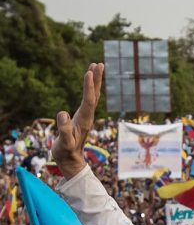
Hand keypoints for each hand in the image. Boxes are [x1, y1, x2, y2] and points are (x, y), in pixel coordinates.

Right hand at [54, 63, 103, 178]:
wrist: (71, 160)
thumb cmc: (66, 152)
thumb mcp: (64, 142)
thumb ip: (64, 130)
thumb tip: (62, 114)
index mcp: (84, 120)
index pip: (89, 101)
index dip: (89, 87)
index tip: (89, 73)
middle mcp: (88, 116)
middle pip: (95, 95)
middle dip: (97, 80)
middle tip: (99, 64)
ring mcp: (86, 116)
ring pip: (93, 96)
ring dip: (95, 81)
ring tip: (96, 66)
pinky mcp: (82, 116)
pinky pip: (88, 99)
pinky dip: (89, 88)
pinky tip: (89, 81)